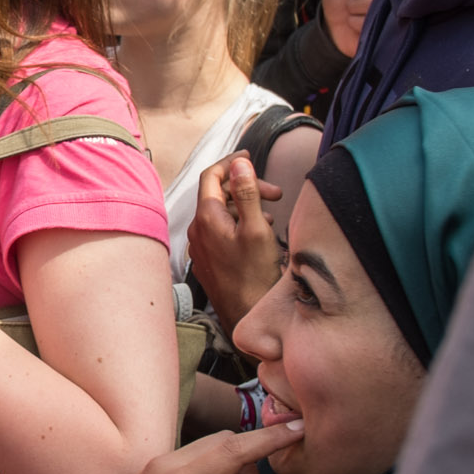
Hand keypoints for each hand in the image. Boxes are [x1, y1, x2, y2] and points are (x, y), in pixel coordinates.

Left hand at [187, 153, 284, 335]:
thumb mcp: (257, 229)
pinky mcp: (207, 259)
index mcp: (206, 218)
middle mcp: (197, 230)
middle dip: (246, 187)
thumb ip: (247, 193)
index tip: (249, 157)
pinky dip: (238, 223)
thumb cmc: (254, 276)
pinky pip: (219, 230)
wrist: (246, 315)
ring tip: (270, 215)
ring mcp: (200, 246)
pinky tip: (257, 232)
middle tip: (276, 194)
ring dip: (245, 206)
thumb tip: (239, 164)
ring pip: (220, 213)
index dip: (231, 163)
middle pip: (218, 194)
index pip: (211, 176)